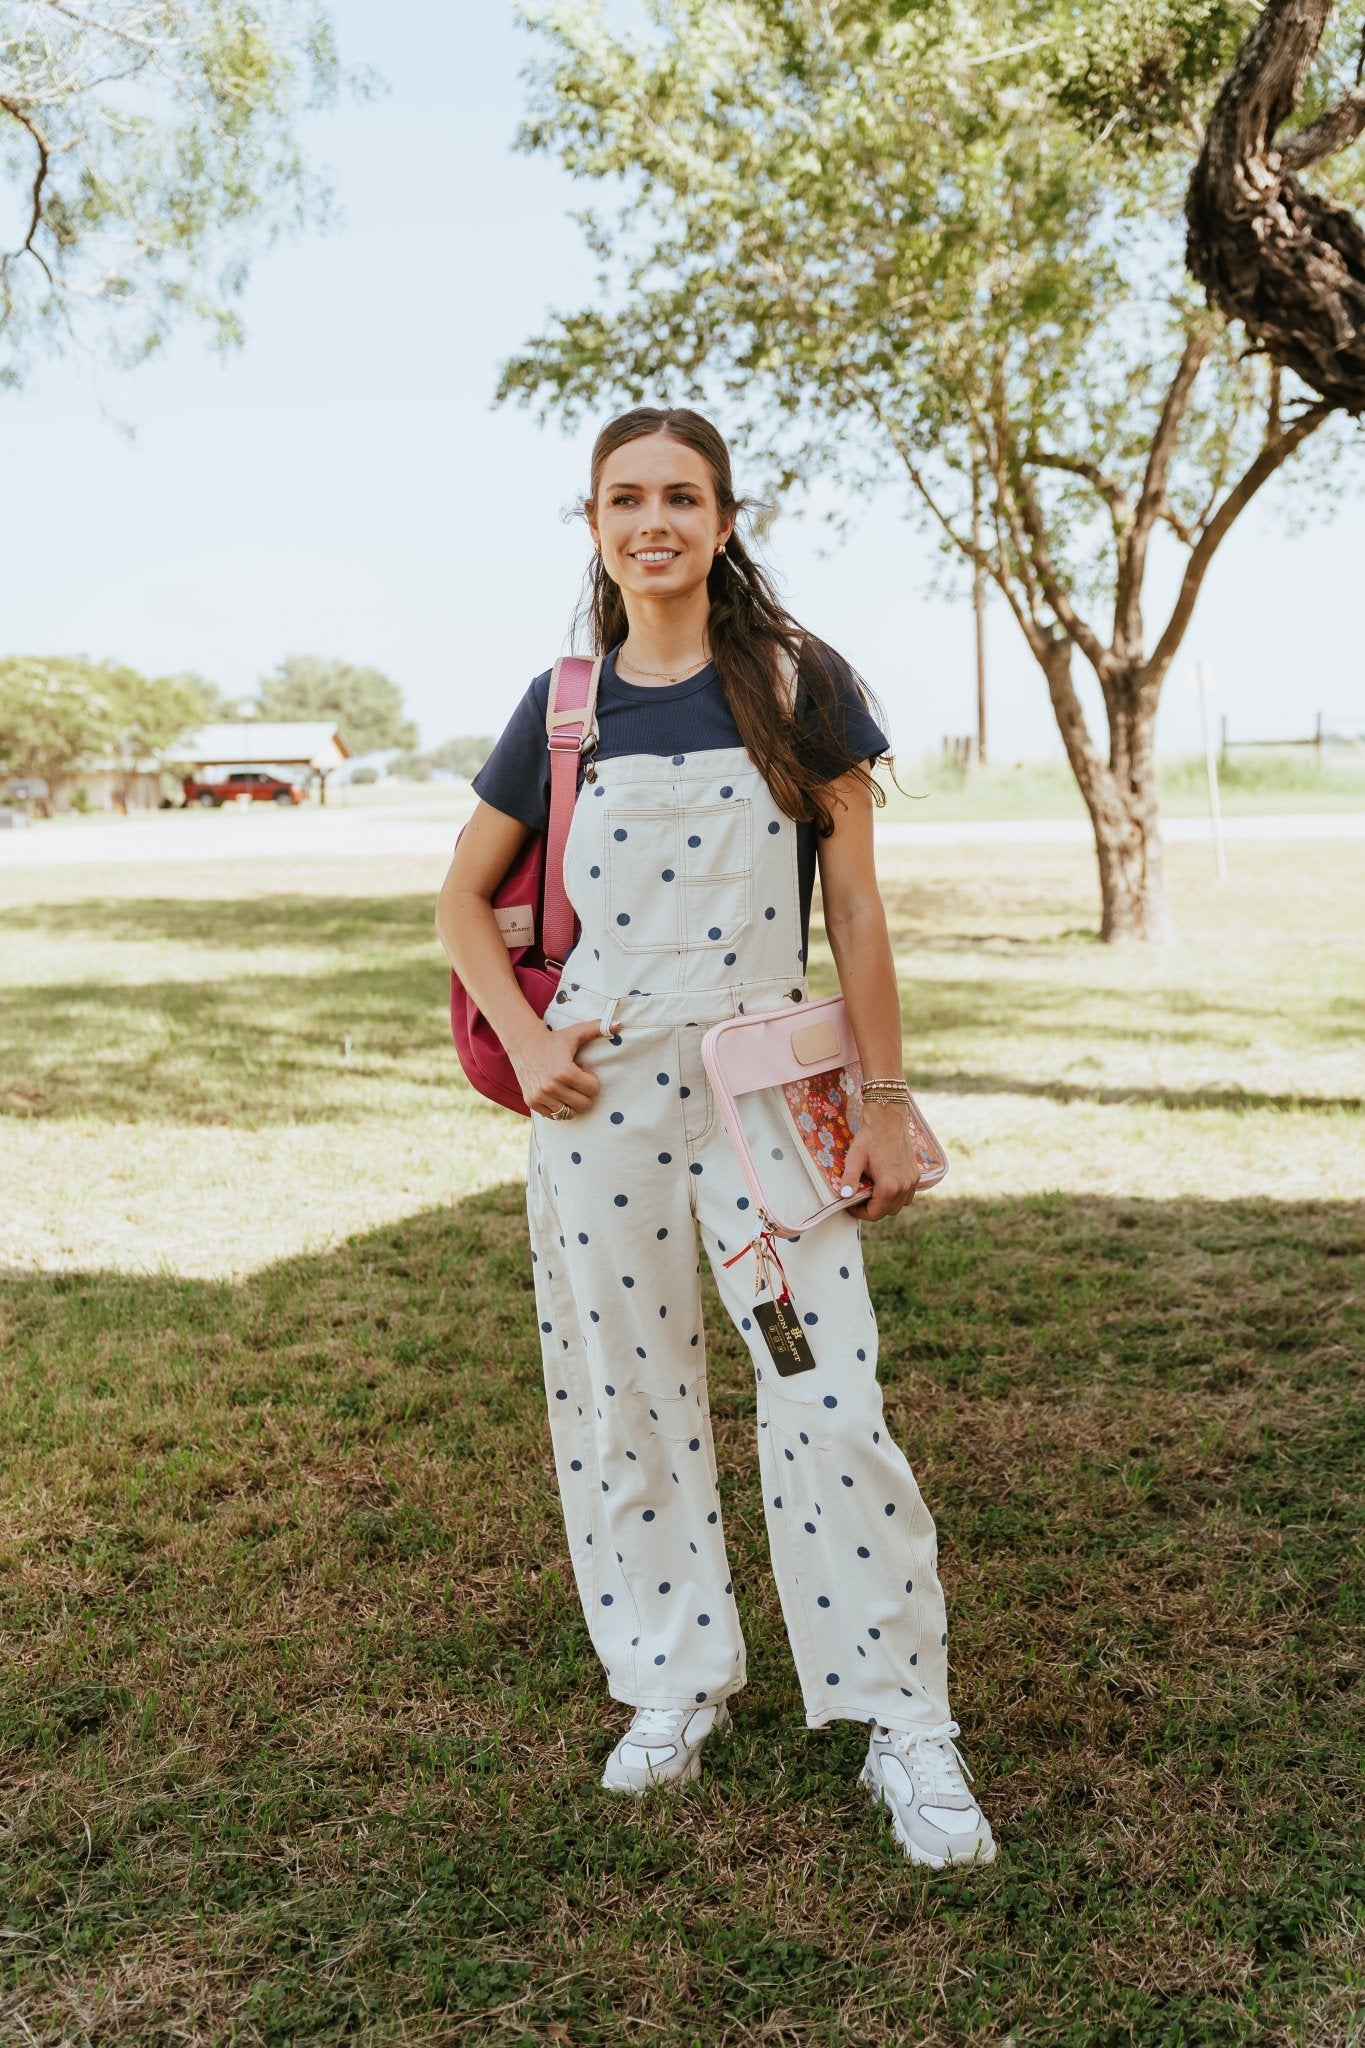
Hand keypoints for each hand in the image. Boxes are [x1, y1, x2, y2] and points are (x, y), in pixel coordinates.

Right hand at [512, 1017, 602, 1118]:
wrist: (523, 1042)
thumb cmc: (554, 1039)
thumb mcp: (575, 1033)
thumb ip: (598, 1028)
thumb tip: (619, 1026)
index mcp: (565, 1072)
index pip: (593, 1090)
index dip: (591, 1080)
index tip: (582, 1070)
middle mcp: (551, 1087)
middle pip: (584, 1105)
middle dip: (584, 1093)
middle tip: (575, 1080)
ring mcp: (540, 1096)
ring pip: (569, 1114)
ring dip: (572, 1102)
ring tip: (566, 1087)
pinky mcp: (531, 1102)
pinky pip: (554, 1116)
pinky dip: (559, 1108)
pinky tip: (556, 1093)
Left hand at [841, 1101, 920, 1220]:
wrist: (889, 1119)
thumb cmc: (870, 1138)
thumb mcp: (855, 1159)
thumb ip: (849, 1180)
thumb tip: (844, 1195)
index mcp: (889, 1186)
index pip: (874, 1214)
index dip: (860, 1213)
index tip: (851, 1204)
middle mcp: (904, 1187)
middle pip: (887, 1212)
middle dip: (872, 1209)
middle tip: (859, 1198)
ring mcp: (912, 1181)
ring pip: (899, 1205)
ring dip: (885, 1204)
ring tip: (872, 1192)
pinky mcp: (916, 1175)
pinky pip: (908, 1195)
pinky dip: (897, 1196)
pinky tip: (885, 1185)